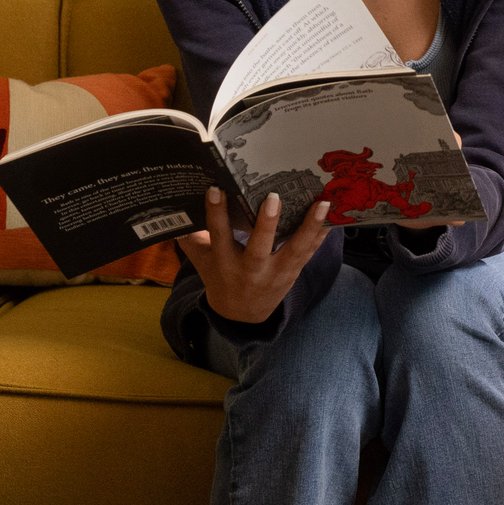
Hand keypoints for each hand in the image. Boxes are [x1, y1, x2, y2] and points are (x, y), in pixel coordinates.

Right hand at [178, 186, 331, 327]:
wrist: (242, 315)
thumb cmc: (220, 277)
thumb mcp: (202, 262)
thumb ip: (190, 237)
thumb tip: (169, 209)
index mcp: (224, 264)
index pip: (218, 236)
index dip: (215, 213)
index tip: (216, 189)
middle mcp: (251, 270)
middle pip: (258, 248)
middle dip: (266, 225)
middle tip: (273, 198)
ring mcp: (275, 273)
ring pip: (294, 250)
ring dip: (309, 227)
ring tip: (322, 203)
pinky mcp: (293, 272)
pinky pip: (310, 253)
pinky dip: (322, 235)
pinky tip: (335, 216)